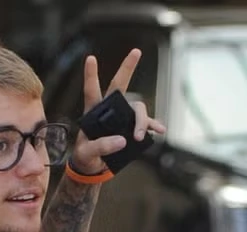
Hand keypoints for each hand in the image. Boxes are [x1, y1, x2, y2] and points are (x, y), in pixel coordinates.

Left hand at [70, 49, 165, 175]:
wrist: (94, 166)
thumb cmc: (86, 156)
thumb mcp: (87, 154)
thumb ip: (101, 146)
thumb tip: (122, 140)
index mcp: (93, 112)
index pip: (91, 90)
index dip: (91, 75)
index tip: (90, 58)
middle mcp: (109, 110)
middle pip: (120, 86)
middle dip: (127, 68)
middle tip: (136, 51)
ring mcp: (122, 118)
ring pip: (136, 108)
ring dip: (141, 120)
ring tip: (139, 137)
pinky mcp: (131, 128)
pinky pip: (147, 123)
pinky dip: (154, 126)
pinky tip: (160, 130)